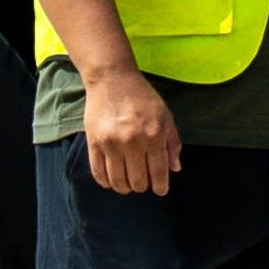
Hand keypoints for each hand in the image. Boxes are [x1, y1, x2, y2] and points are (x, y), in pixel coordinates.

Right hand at [79, 66, 183, 194]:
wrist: (112, 78)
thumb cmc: (142, 97)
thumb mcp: (165, 116)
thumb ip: (172, 143)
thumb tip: (175, 169)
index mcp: (153, 135)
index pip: (158, 172)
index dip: (161, 186)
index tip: (160, 190)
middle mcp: (132, 142)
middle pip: (138, 181)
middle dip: (143, 186)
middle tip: (143, 182)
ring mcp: (111, 143)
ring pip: (118, 181)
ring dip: (125, 187)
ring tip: (128, 184)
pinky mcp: (94, 142)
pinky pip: (98, 172)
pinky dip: (106, 182)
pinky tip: (111, 180)